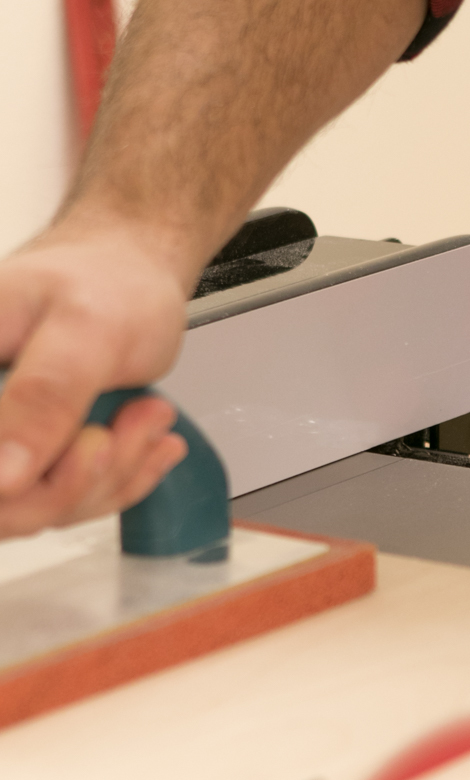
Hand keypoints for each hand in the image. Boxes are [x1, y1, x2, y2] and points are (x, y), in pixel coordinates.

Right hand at [0, 220, 191, 537]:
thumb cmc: (104, 281)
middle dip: (82, 475)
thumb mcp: (84, 331)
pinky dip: (117, 478)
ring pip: (37, 507)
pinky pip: (64, 500)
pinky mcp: (29, 454)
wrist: (130, 271)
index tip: (94, 441)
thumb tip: (1, 476)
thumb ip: (43, 398)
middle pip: (1, 504)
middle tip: (134, 419)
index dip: (21, 485)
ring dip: (108, 474)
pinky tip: (145, 439)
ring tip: (146, 415)